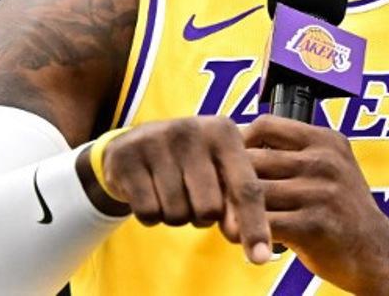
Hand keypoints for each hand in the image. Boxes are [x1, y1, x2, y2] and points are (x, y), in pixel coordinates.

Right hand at [77, 117, 271, 263]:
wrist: (136, 141)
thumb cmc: (190, 161)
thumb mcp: (219, 170)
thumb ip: (235, 202)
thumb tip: (237, 236)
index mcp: (224, 132)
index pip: (246, 188)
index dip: (255, 226)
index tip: (261, 258)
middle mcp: (192, 131)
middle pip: (209, 209)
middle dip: (201, 215)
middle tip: (191, 193)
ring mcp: (157, 141)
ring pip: (177, 215)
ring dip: (175, 215)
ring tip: (169, 189)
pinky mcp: (127, 158)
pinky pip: (148, 213)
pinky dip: (151, 215)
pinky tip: (148, 191)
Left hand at [244, 115, 388, 295]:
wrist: (377, 252)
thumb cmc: (342, 209)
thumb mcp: (331, 167)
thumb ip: (295, 153)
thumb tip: (239, 145)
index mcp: (326, 140)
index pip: (266, 125)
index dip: (241, 143)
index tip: (232, 163)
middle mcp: (324, 161)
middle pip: (253, 159)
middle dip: (230, 180)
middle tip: (220, 198)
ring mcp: (320, 192)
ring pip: (253, 193)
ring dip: (234, 210)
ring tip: (231, 220)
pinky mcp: (315, 225)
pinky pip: (263, 223)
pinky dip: (248, 232)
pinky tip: (248, 238)